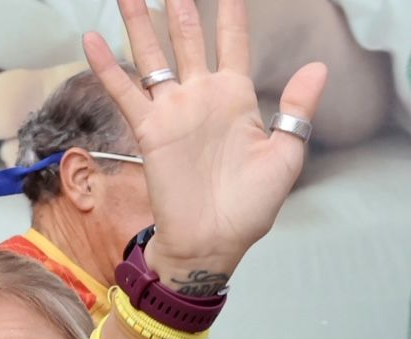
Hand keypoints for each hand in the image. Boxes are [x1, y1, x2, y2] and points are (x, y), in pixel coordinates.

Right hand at [84, 0, 327, 281]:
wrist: (213, 244)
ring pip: (153, 55)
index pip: (233, 41)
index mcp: (237, 98)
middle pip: (188, 37)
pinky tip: (91, 39)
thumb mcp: (285, 158)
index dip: (232, 10)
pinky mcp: (150, 131)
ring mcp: (173, 112)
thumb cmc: (250, 209)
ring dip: (140, 22)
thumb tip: (319, 67)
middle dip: (181, 5)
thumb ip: (297, 111)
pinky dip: (107, 66)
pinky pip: (125, 92)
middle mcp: (202, 97)